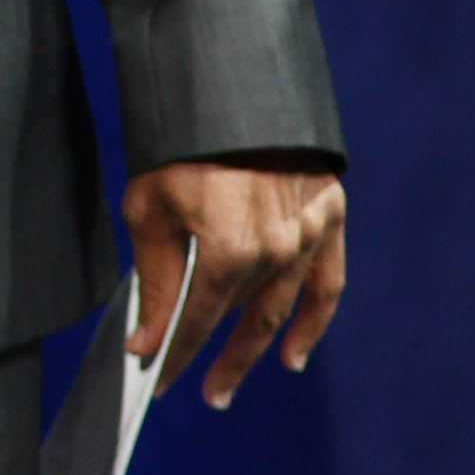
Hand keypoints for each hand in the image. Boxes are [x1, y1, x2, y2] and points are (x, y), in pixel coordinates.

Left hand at [122, 157, 345, 408]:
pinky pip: (326, 282)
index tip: (152, 376)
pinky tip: (293, 353)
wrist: (233, 83)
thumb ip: (156, 280)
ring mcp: (308, 235)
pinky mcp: (328, 215)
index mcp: (230, 249)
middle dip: (213, 358)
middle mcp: (277, 250)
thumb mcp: (150, 207)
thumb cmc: (180, 141)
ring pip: (283, 308)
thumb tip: (146, 338)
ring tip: (229, 383)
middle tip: (198, 391)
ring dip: (257, 349)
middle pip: (241, 319)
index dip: (174, 352)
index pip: (198, 320)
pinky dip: (312, 321)